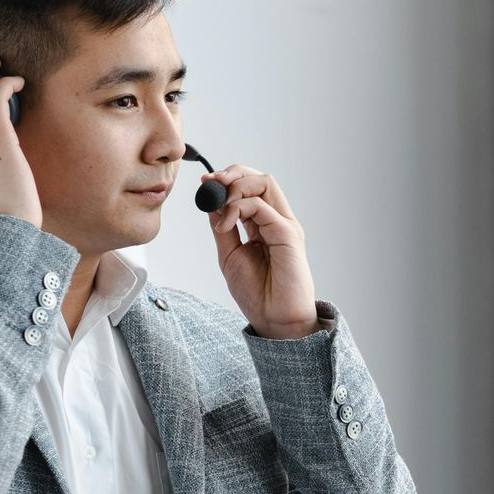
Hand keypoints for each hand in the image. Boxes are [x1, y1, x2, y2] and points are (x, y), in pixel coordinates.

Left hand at [203, 165, 317, 337]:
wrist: (275, 319)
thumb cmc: (258, 293)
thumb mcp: (229, 254)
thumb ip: (223, 228)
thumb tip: (211, 203)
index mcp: (264, 224)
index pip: (251, 187)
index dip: (228, 179)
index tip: (205, 181)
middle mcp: (277, 220)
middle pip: (260, 178)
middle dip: (232, 174)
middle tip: (210, 183)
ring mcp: (284, 225)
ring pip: (265, 183)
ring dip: (235, 188)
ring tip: (219, 210)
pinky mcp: (288, 233)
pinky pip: (262, 206)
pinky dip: (237, 208)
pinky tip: (225, 226)